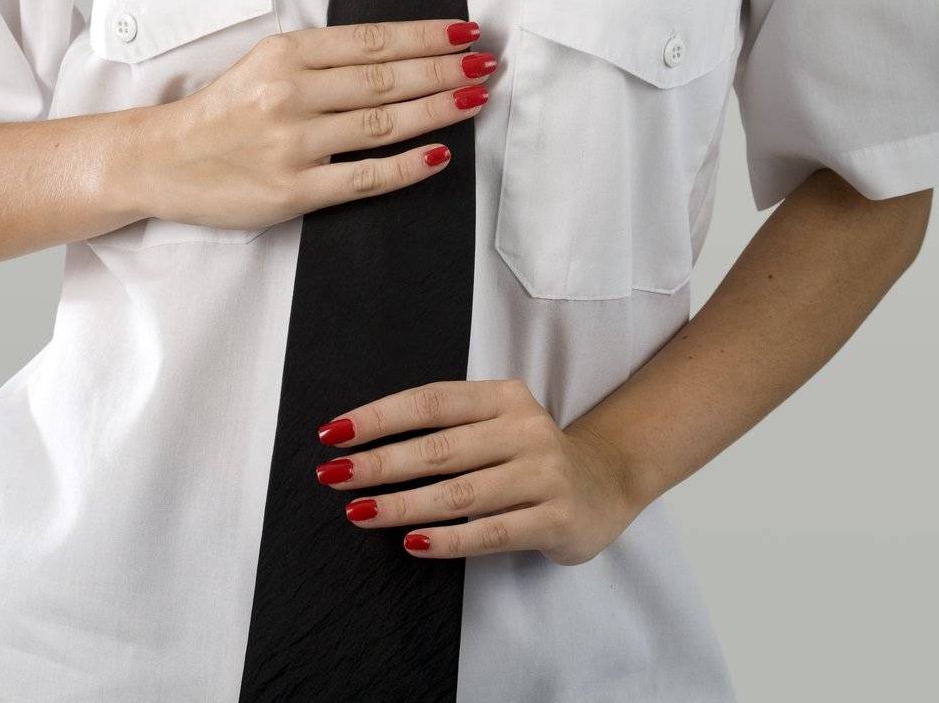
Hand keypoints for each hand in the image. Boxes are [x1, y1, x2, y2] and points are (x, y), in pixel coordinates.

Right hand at [144, 17, 494, 231]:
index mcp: (285, 55)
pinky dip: (405, 166)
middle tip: (486, 64)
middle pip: (385, 79)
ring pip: (381, 123)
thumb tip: (394, 51)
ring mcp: (292, 143)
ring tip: (473, 99)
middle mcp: (290, 93)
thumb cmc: (220, 109)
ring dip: (436, 110)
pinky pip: (362, 177)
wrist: (160, 159)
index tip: (463, 32)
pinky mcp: (292, 190)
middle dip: (443, 69)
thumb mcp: (264, 62)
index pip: (370, 41)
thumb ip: (321, 58)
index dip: (423, 36)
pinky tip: (438, 155)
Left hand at [313, 378, 641, 564]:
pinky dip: (449, 539)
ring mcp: (542, 474)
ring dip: (404, 504)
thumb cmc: (529, 453)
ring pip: (461, 493)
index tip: (333, 433)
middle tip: (332, 476)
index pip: (431, 402)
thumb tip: (366, 443)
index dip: (380, 417)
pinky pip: (491, 532)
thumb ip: (448, 427)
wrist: (606, 481)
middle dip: (380, 463)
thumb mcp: (497, 422)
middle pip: (440, 448)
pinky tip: (412, 543)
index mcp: (503, 396)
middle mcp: (524, 429)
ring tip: (359, 512)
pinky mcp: (554, 518)